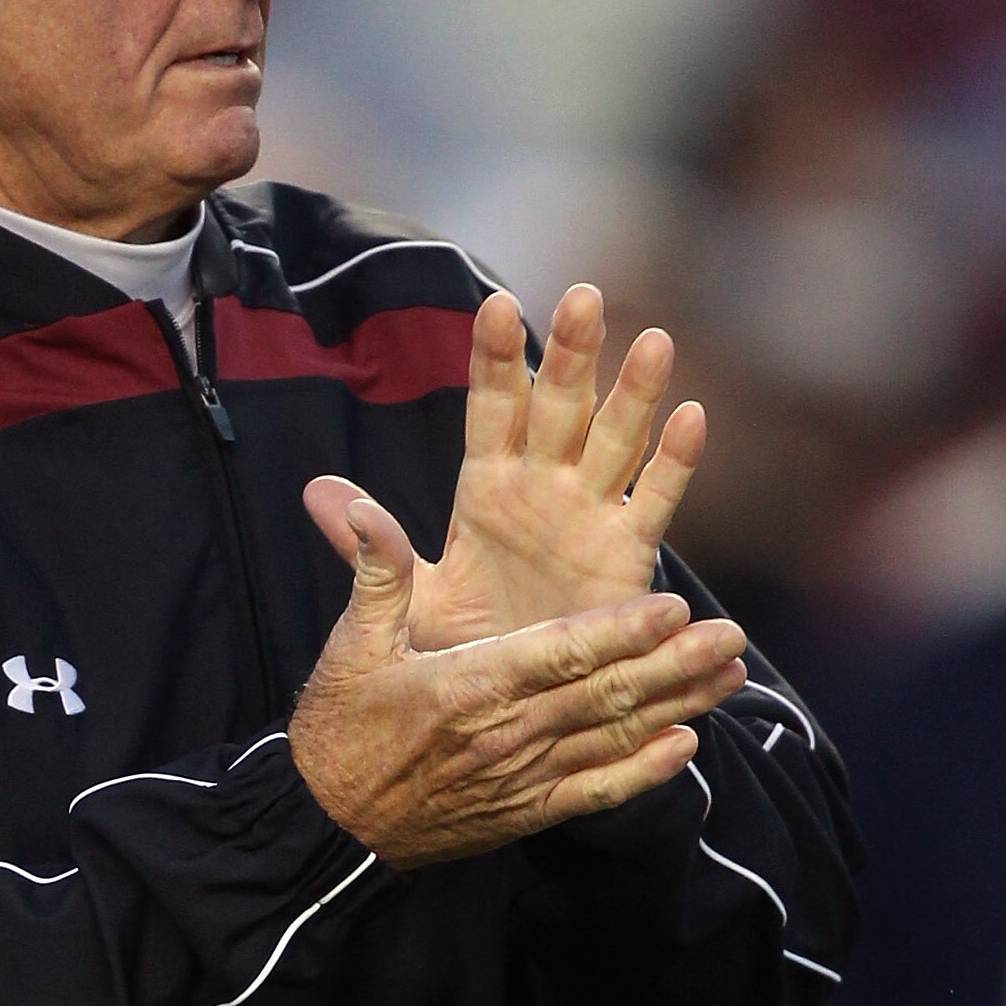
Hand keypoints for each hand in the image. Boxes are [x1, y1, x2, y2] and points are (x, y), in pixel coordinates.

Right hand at [289, 490, 746, 866]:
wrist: (329, 829)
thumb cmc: (339, 730)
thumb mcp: (350, 647)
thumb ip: (375, 574)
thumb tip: (362, 502)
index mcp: (470, 685)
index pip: (562, 652)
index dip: (623, 631)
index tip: (674, 605)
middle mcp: (508, 734)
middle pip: (606, 694)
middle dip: (676, 664)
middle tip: (732, 636)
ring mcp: (522, 778)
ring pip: (614, 738)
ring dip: (677, 708)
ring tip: (730, 678)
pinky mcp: (525, 813)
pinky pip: (596, 793)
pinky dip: (643, 772)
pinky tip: (684, 747)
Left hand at [303, 285, 702, 651]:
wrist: (515, 708)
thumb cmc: (465, 646)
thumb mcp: (412, 594)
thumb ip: (370, 543)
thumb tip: (313, 490)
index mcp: (487, 488)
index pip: (493, 410)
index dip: (495, 361)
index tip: (497, 305)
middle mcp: (543, 487)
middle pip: (561, 408)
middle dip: (573, 355)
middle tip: (584, 297)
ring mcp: (590, 515)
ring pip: (616, 441)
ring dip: (636, 393)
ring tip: (654, 340)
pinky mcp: (629, 555)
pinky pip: (655, 502)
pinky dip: (675, 463)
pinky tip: (691, 418)